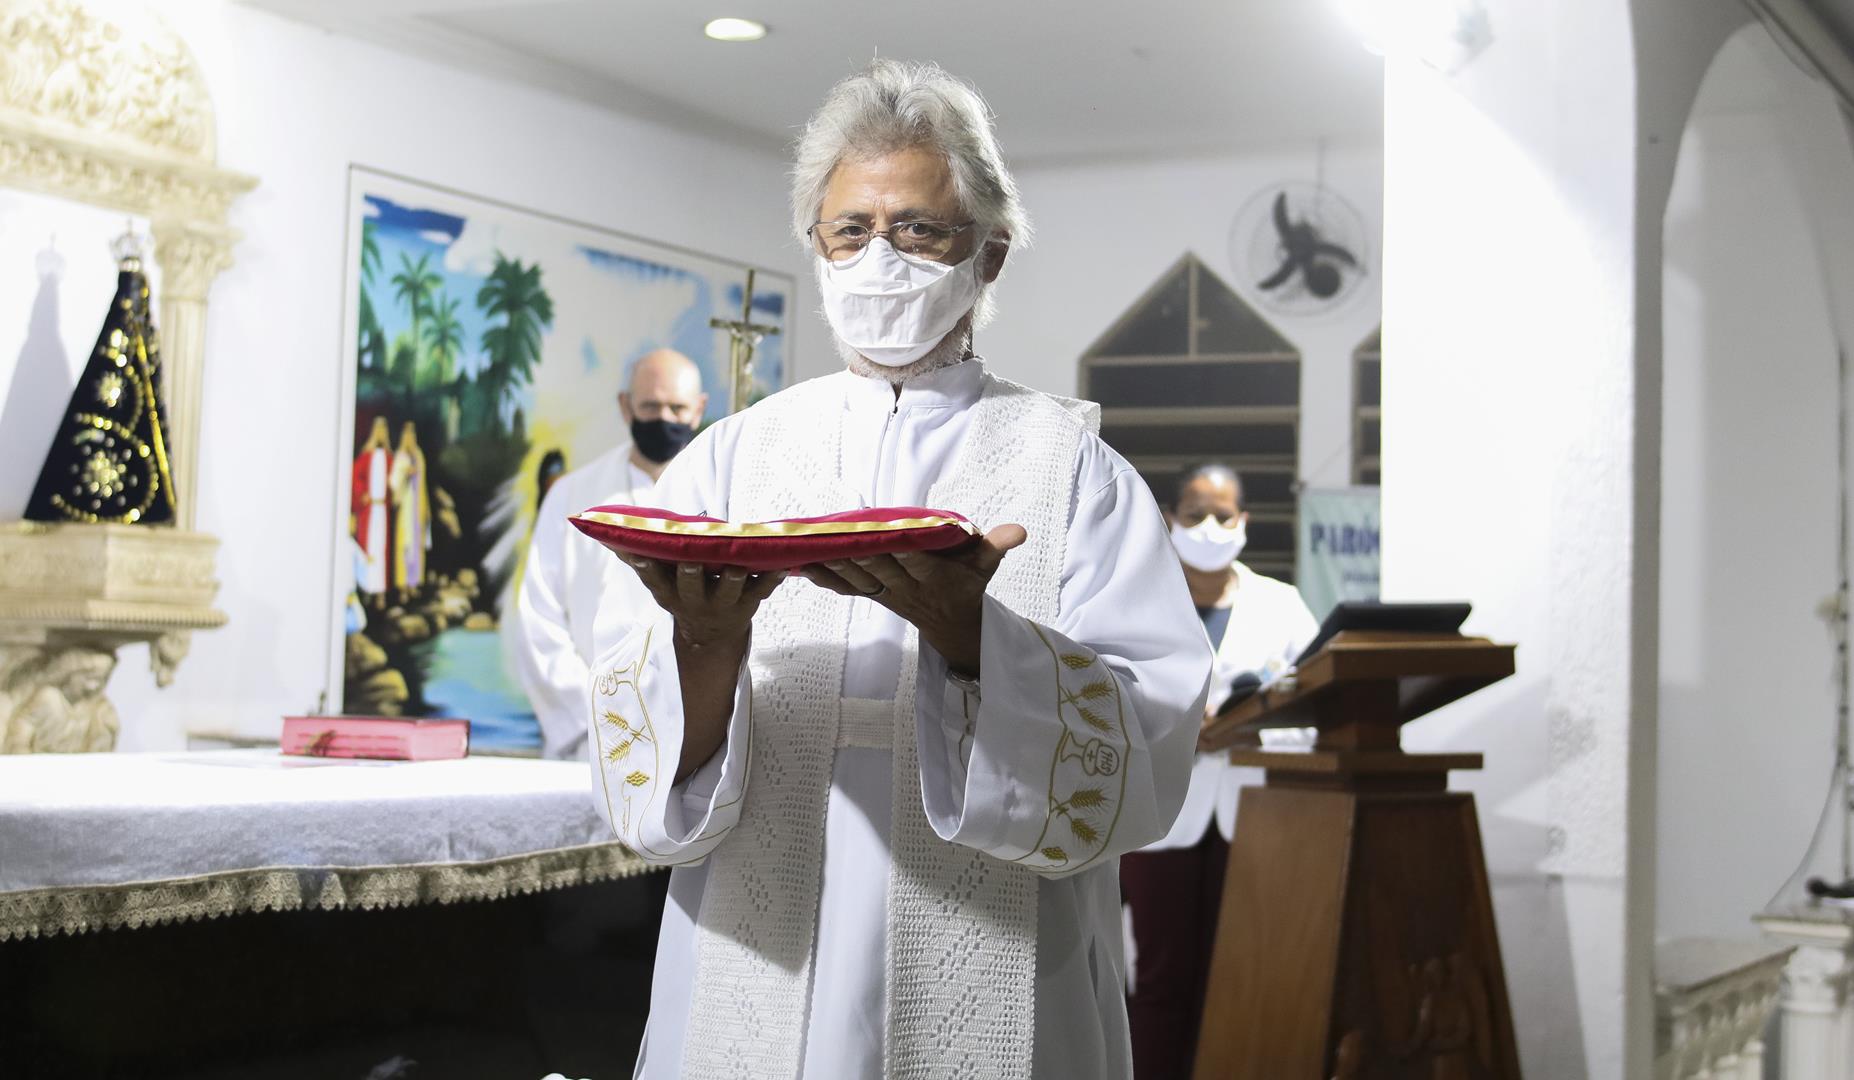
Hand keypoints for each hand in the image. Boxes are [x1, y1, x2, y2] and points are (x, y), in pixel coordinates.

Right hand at [621, 557, 785, 647]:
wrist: (711, 635)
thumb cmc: (682, 594)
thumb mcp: (659, 584)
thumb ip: (639, 559)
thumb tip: (608, 537)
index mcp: (670, 592)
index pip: (654, 580)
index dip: (646, 569)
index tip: (641, 555)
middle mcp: (695, 600)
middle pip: (692, 586)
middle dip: (692, 573)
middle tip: (691, 560)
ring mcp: (724, 603)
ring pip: (730, 590)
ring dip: (734, 577)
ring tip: (739, 564)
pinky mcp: (749, 603)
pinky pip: (763, 589)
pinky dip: (773, 578)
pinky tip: (783, 565)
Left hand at [797, 524, 1026, 675]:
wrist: (952, 623)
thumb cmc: (968, 584)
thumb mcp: (985, 566)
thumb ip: (996, 547)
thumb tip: (1020, 531)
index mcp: (935, 578)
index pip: (920, 564)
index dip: (907, 554)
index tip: (895, 539)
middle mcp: (908, 587)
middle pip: (882, 571)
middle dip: (862, 555)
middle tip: (842, 537)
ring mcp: (887, 593)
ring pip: (859, 579)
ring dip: (837, 565)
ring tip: (812, 548)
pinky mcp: (873, 595)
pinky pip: (846, 588)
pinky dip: (826, 577)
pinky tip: (804, 565)